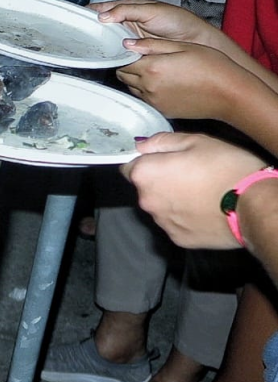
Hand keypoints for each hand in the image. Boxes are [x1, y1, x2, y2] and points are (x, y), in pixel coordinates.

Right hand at [89, 0, 221, 46]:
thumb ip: (127, 10)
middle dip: (91, 30)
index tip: (75, 17)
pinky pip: (116, 55)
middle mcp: (125, 25)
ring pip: (107, 42)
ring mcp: (128, 40)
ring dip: (100, 45)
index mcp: (127, 9)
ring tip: (90, 47)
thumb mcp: (152, 10)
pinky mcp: (133, 55)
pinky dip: (111, 56)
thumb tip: (103, 16)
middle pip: (101, 27)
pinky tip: (106, 58)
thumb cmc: (179, 22)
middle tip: (78, 34)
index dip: (88, 12)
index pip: (102, 8)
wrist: (196, 42)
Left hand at [114, 38, 257, 120]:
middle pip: (123, 75)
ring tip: (154, 71)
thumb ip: (153, 45)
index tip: (131, 50)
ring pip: (132, 87)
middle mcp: (149, 87)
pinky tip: (161, 84)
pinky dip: (146, 91)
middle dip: (128, 66)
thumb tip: (128, 44)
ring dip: (136, 79)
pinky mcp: (161, 110)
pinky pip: (144, 99)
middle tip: (142, 59)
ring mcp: (154, 101)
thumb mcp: (183, 47)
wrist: (229, 94)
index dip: (125, 54)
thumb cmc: (212, 67)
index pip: (122, 61)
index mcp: (152, 68)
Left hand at [121, 132, 264, 248]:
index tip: (165, 162)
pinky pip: (175, 224)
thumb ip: (161, 142)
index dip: (146, 163)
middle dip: (160, 182)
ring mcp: (161, 223)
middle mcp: (145, 201)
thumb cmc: (225, 167)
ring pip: (160, 208)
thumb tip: (141, 146)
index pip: (129, 167)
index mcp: (145, 174)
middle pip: (145, 189)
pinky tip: (204, 211)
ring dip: (171, 201)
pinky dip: (185, 218)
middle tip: (189, 176)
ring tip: (200, 195)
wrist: (252, 206)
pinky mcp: (178, 239)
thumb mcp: (196, 141)